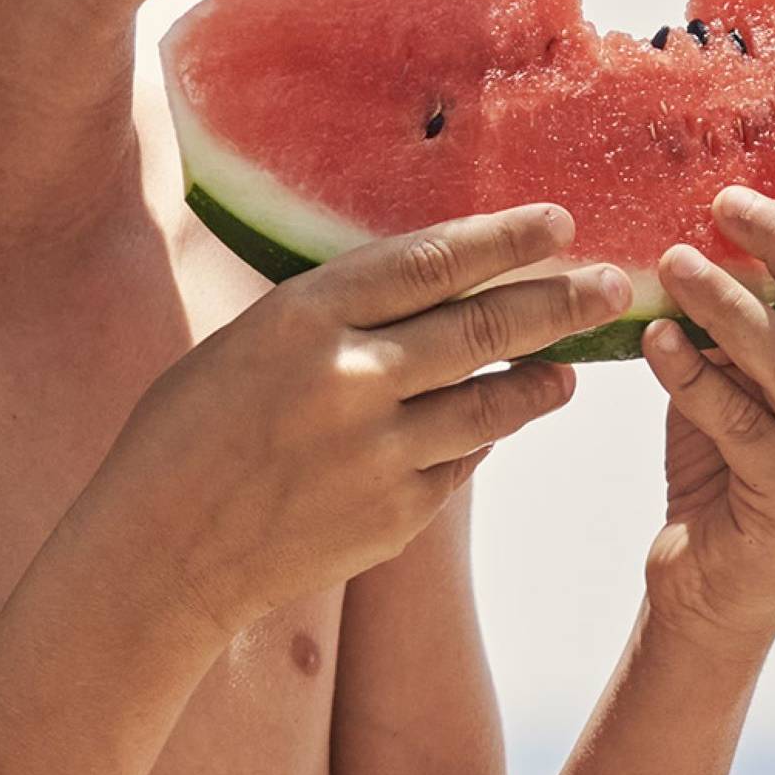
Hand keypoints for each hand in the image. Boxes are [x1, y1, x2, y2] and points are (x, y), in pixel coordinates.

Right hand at [96, 206, 623, 643]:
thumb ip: (338, 313)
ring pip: (496, 401)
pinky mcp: (396, 515)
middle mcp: (351, 377)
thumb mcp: (251, 340)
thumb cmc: (193, 430)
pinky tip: (489, 427)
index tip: (559, 224)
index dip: (504, 240)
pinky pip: (463, 463)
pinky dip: (481, 440)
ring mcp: (379, 452)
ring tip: (571, 368)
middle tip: (613, 285)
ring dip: (544, 380)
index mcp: (305, 316)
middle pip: (485, 325)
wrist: (161, 551)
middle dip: (561, 301)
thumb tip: (435, 282)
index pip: (432, 261)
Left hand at [636, 188, 774, 652]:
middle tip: (724, 205)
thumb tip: (722, 222)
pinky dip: (693, 375)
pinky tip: (655, 339)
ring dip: (727, 304)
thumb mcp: (753, 373)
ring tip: (673, 262)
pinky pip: (742, 425)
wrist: (711, 582)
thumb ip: (760, 310)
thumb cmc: (731, 459)